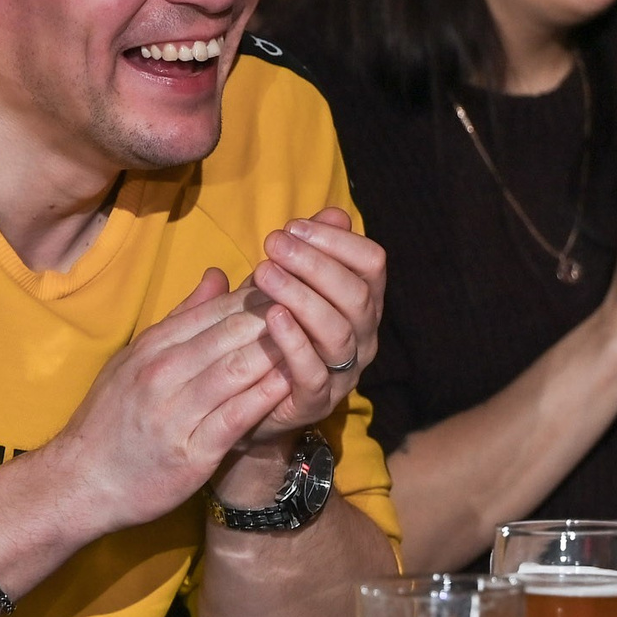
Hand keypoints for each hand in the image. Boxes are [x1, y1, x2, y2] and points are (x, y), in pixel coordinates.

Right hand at [25, 276, 291, 536]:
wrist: (81, 481)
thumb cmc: (112, 419)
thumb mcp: (136, 359)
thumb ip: (180, 319)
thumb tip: (218, 276)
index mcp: (154, 347)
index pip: (216, 310)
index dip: (260, 295)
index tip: (297, 284)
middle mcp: (163, 373)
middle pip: (231, 333)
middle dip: (277, 317)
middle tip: (319, 304)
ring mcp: (176, 413)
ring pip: (237, 369)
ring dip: (278, 352)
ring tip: (316, 340)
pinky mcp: (190, 453)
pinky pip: (235, 417)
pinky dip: (264, 399)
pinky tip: (291, 386)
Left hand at [238, 207, 384, 446]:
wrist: (244, 398)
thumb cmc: (269, 330)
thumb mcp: (286, 284)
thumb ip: (309, 252)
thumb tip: (334, 214)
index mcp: (362, 304)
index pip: (372, 264)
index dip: (337, 241)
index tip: (293, 226)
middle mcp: (362, 338)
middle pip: (357, 295)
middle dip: (315, 263)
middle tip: (273, 244)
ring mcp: (343, 374)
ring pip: (338, 331)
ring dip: (301, 296)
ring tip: (264, 273)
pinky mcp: (315, 402)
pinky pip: (313, 372)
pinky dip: (294, 342)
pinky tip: (270, 316)